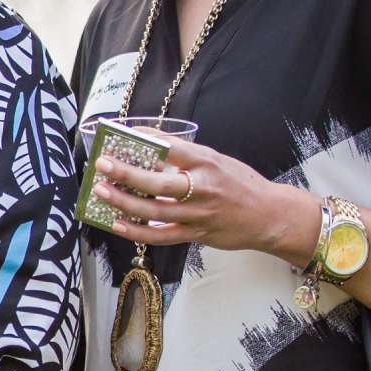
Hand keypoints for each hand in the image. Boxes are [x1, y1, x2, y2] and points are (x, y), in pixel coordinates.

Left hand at [91, 136, 316, 260]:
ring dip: (124, 202)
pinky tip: (117, 223)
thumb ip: (185, 155)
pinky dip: (137, 231)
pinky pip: (161, 235)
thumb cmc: (241, 184)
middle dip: (126, 173)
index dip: (143, 141)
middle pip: (158, 182)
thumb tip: (148, 143)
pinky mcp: (196, 234)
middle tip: (101, 164)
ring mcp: (199, 213)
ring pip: (154, 211)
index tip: (120, 135)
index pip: (171, 148)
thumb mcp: (217, 160)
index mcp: (207, 162)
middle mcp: (202, 187)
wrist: (269, 216)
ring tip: (100, 191)